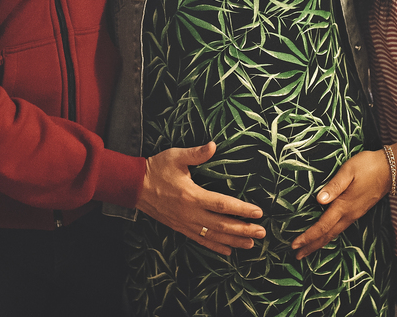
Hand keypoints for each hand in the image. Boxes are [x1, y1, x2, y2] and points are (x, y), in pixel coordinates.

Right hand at [137, 142, 265, 255]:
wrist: (134, 186)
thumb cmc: (156, 169)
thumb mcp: (175, 156)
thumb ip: (196, 153)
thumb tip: (213, 145)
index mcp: (191, 195)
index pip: (222, 205)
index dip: (241, 210)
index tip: (258, 212)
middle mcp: (190, 213)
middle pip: (222, 225)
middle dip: (243, 229)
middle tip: (262, 232)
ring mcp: (185, 223)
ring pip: (213, 235)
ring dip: (234, 240)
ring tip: (251, 244)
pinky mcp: (180, 228)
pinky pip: (200, 240)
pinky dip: (215, 247)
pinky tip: (228, 251)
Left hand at [291, 149, 389, 258]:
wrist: (390, 169)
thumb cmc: (367, 166)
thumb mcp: (348, 171)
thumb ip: (334, 186)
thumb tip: (318, 200)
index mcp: (344, 206)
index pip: (323, 226)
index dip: (308, 237)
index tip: (294, 244)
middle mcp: (349, 214)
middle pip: (328, 235)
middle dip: (311, 246)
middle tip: (296, 255)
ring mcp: (355, 214)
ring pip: (334, 233)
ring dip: (320, 243)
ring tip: (307, 250)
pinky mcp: (358, 211)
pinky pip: (340, 228)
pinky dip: (329, 235)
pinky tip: (325, 235)